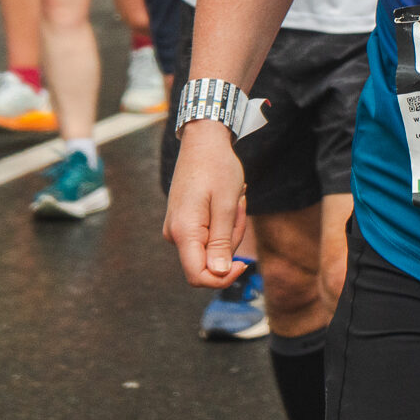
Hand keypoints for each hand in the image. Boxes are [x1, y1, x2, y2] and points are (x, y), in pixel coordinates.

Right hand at [162, 121, 249, 288]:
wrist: (203, 141)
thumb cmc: (217, 168)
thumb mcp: (227, 205)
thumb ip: (222, 241)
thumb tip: (217, 274)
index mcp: (184, 232)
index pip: (199, 277)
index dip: (223, 278)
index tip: (244, 263)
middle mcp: (174, 234)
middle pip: (208, 262)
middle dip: (231, 244)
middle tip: (240, 209)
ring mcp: (177, 228)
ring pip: (210, 249)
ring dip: (229, 231)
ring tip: (234, 200)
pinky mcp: (183, 222)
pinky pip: (206, 236)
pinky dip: (222, 224)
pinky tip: (226, 202)